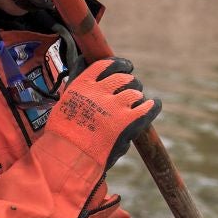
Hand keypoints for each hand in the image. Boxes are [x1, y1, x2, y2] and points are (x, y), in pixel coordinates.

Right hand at [47, 57, 159, 171]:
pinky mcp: (127, 122)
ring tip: (137, 100)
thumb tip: (82, 60)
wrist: (67, 157)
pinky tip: (154, 104)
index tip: (125, 66)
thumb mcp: (62, 104)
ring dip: (137, 95)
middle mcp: (99, 92)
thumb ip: (76, 84)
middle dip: (129, 81)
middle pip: (123, 78)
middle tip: (132, 87)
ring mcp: (114, 106)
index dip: (118, 64)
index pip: (105, 65)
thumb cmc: (62, 136)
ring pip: (135, 92)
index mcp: (82, 85)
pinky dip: (153, 105)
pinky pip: (147, 107)